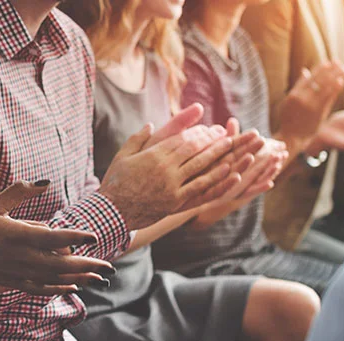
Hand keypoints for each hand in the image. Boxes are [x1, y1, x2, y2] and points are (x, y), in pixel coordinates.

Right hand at [0, 181, 115, 301]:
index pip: (55, 237)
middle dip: (88, 265)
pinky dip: (59, 288)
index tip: (95, 236)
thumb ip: (18, 192)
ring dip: (79, 278)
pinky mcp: (12, 281)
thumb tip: (43, 182)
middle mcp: (21, 258)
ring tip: (100, 278)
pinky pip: (41, 287)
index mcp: (18, 236)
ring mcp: (17, 273)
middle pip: (63, 263)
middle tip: (110, 267)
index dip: (77, 237)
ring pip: (55, 278)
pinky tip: (72, 287)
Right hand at [99, 104, 238, 230]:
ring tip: (231, 145)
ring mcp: (171, 185)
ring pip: (200, 165)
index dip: (197, 132)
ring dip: (217, 154)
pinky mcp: (175, 201)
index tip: (209, 128)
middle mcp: (165, 168)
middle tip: (226, 133)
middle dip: (212, 139)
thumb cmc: (115, 183)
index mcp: (153, 155)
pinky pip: (199, 188)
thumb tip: (150, 125)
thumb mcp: (122, 156)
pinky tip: (228, 170)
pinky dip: (215, 178)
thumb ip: (137, 139)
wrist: (112, 212)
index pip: (181, 139)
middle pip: (194, 149)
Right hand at [279, 62, 343, 141]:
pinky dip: (335, 89)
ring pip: (325, 87)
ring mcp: (310, 105)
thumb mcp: (289, 101)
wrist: (291, 137)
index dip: (319, 69)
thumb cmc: (289, 119)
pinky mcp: (318, 112)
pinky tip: (341, 82)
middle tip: (339, 62)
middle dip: (330, 70)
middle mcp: (302, 98)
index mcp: (294, 94)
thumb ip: (298, 86)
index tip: (328, 63)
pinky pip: (328, 98)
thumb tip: (305, 71)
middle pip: (318, 80)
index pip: (309, 78)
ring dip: (336, 76)